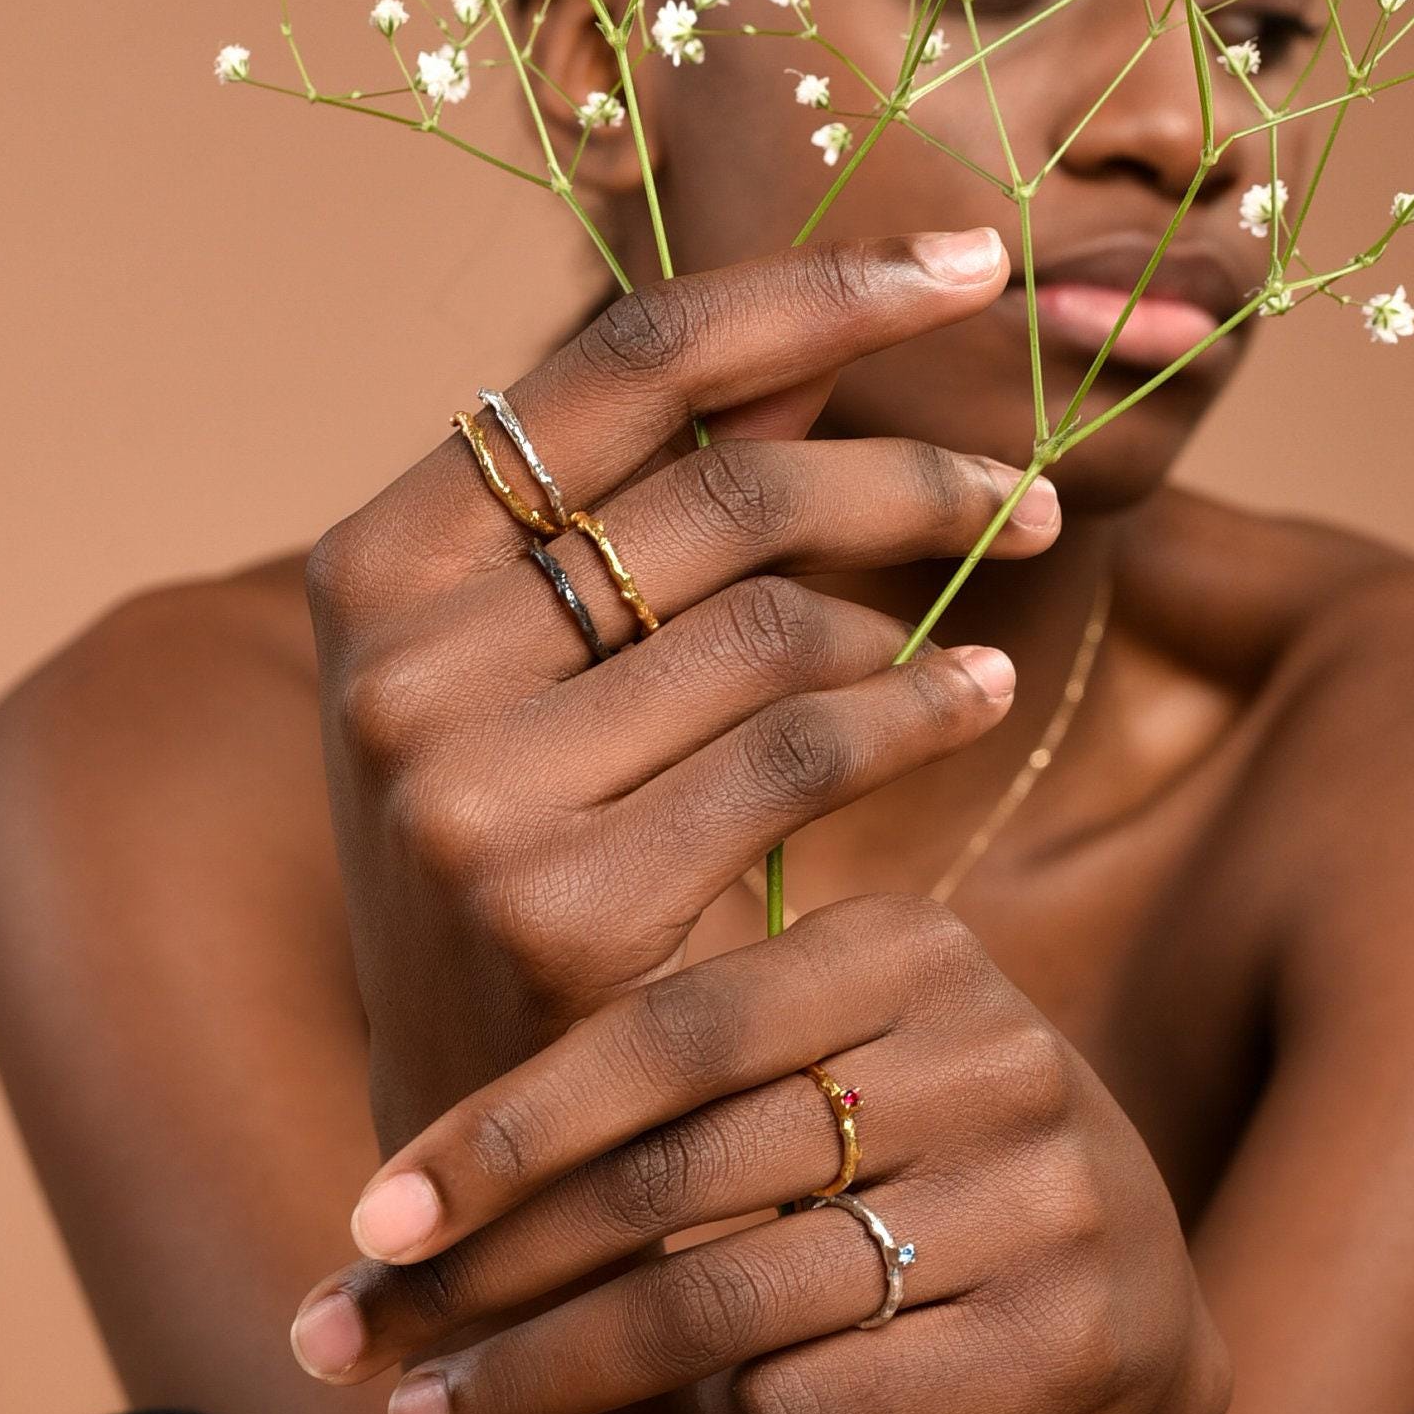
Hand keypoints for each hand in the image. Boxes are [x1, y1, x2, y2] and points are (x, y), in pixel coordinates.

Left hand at [288, 897, 1233, 1413]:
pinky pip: (823, 1391)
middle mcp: (991, 1053)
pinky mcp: (1069, 1336)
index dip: (510, 1127)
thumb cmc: (899, 1164)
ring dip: (554, 1374)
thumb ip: (659, 1065)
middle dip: (495, 1272)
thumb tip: (394, 1165)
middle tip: (349, 1343)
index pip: (670, 1030)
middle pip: (682, 1178)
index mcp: (911, 948)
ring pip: (734, 1304)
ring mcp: (1044, 1197)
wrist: (1121, 1305)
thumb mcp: (819, 1062)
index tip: (373, 1220)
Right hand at [303, 229, 1053, 1147]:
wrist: (482, 1149)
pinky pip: (806, 746)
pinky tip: (979, 694)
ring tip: (995, 610)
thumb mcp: (541, 677)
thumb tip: (811, 350)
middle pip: (721, 486)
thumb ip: (650, 514)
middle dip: (911, 471)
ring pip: (775, 617)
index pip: (621, 359)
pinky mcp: (564, 905)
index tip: (965, 264)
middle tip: (1035, 489)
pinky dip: (922, 705)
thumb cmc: (531, 873)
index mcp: (378, 562)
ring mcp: (468, 788)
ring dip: (924, 596)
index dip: (810, 292)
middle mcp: (397, 663)